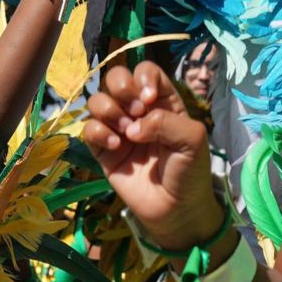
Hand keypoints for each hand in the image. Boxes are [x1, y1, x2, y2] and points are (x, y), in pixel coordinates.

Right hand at [84, 63, 222, 251]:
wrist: (176, 209)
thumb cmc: (190, 172)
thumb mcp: (192, 139)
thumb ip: (166, 121)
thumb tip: (132, 127)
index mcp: (163, 102)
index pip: (145, 72)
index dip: (143, 78)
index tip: (150, 99)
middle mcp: (138, 111)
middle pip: (116, 77)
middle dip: (122, 88)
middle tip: (136, 112)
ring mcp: (119, 130)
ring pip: (97, 100)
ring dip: (109, 109)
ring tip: (126, 132)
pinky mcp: (103, 151)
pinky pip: (89, 129)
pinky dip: (98, 132)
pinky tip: (115, 146)